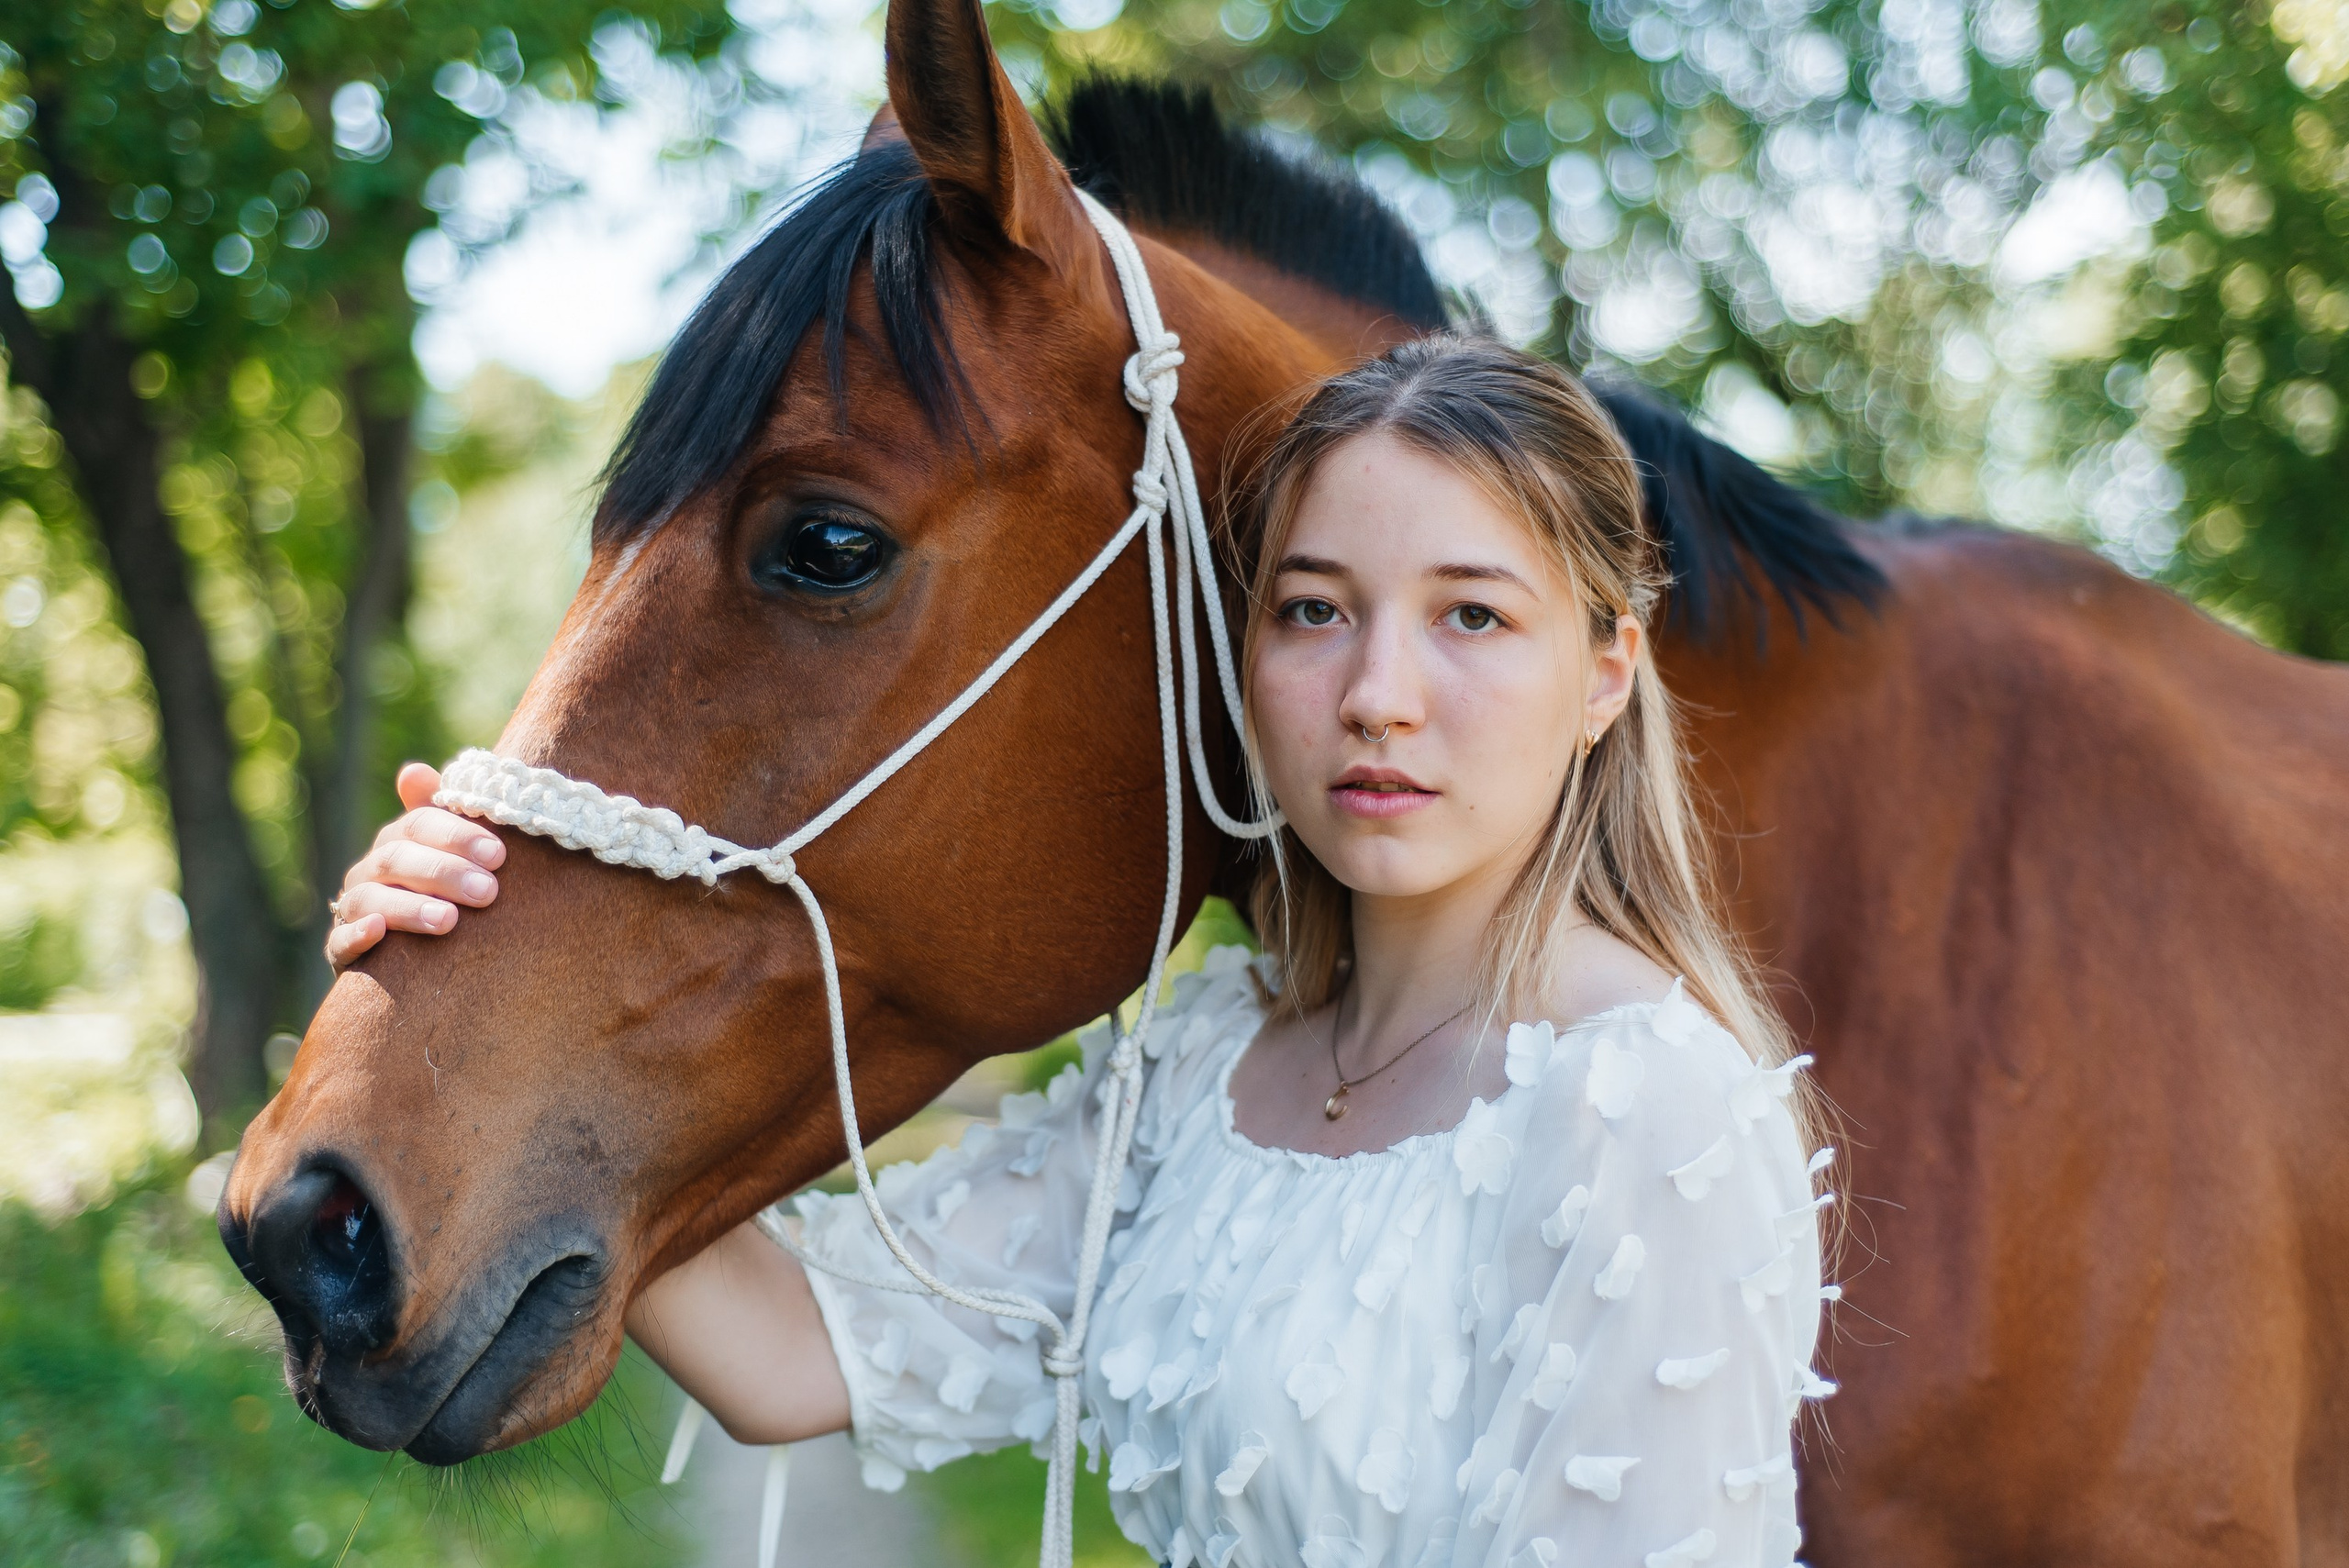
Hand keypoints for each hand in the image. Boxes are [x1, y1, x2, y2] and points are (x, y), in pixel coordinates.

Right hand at [324, 762, 505, 970]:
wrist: (412, 960)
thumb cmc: (445, 894)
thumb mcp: (452, 854)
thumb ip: (446, 814)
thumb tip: (413, 771)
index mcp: (399, 841)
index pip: (419, 824)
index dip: (457, 835)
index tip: (499, 855)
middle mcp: (370, 870)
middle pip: (398, 859)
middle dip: (444, 873)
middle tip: (488, 892)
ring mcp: (353, 909)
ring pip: (370, 900)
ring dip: (409, 907)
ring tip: (449, 920)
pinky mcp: (342, 949)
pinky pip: (340, 941)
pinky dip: (357, 935)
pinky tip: (378, 931)